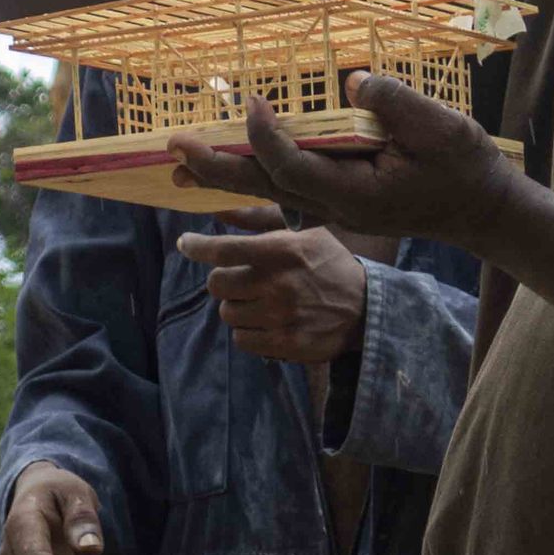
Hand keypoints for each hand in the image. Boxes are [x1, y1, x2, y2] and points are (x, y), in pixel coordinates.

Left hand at [169, 74, 513, 250]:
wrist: (483, 210)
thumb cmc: (465, 168)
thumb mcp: (442, 128)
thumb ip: (394, 103)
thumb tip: (350, 82)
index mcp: (356, 193)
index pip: (293, 167)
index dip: (265, 136)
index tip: (251, 101)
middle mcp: (337, 208)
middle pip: (265, 188)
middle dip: (217, 168)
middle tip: (174, 148)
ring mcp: (337, 209)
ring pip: (270, 193)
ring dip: (226, 175)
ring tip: (182, 164)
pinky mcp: (341, 201)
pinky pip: (286, 189)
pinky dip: (255, 175)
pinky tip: (231, 167)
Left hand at [175, 209, 368, 362]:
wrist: (367, 309)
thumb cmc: (330, 264)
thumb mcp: (305, 233)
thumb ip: (261, 223)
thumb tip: (218, 211)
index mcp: (282, 251)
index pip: (223, 250)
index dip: (196, 246)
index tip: (186, 244)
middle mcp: (278, 284)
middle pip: (217, 284)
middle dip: (222, 280)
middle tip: (237, 279)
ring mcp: (280, 317)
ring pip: (227, 313)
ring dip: (236, 307)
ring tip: (257, 302)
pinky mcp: (284, 344)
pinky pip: (242, 340)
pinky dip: (247, 331)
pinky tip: (265, 322)